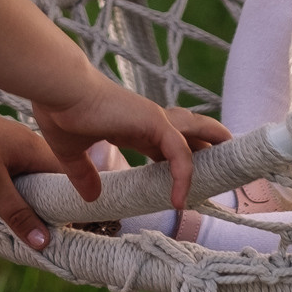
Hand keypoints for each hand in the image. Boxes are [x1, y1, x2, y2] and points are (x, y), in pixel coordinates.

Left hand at [0, 103, 69, 250]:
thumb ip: (18, 213)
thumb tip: (45, 241)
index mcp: (35, 149)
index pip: (66, 179)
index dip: (71, 204)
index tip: (71, 230)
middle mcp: (26, 147)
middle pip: (48, 183)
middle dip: (47, 209)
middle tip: (47, 237)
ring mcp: (8, 150)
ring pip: (27, 183)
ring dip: (25, 204)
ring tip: (26, 230)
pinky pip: (9, 180)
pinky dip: (8, 195)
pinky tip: (2, 211)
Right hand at [29, 71, 228, 212]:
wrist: (60, 91)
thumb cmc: (62, 113)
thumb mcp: (73, 154)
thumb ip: (83, 174)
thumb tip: (90, 197)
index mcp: (133, 126)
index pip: (167, 145)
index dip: (179, 164)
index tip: (183, 185)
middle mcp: (149, 121)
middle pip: (191, 134)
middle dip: (209, 149)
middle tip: (224, 169)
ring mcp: (155, 120)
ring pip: (197, 136)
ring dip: (215, 150)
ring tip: (232, 167)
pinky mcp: (155, 123)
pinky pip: (180, 155)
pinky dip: (184, 177)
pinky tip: (179, 200)